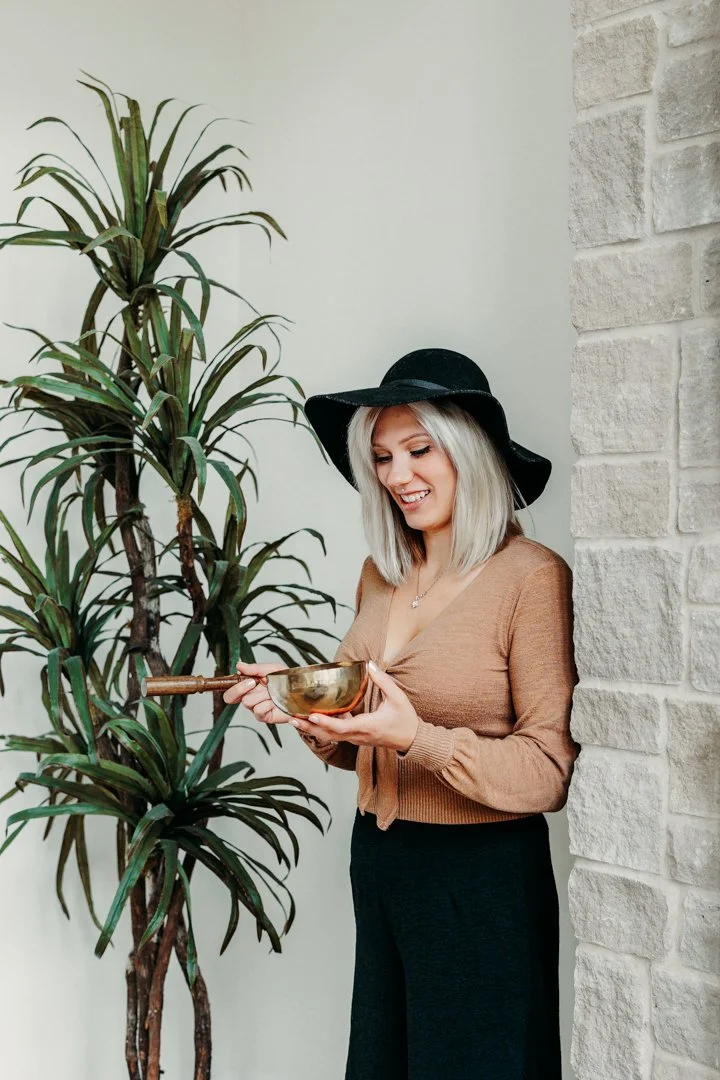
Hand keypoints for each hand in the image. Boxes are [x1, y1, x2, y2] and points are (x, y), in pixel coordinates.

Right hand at [222, 660, 291, 725]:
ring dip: (261, 695)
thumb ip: (254, 668)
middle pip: (231, 697)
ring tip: (272, 692)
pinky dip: (267, 704)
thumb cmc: (286, 679)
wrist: (301, 690)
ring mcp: (256, 707)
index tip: (249, 679)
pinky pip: (258, 710)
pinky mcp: (264, 716)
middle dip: (242, 688)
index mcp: (248, 686)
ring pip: (247, 702)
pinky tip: (274, 702)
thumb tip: (239, 665)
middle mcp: (249, 697)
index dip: (233, 686)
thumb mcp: (271, 669)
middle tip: (255, 683)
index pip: (230, 689)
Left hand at [291, 661, 418, 752]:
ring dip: (311, 729)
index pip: (342, 727)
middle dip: (308, 728)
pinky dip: (321, 728)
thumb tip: (370, 665)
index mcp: (367, 726)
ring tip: (293, 719)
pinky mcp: (355, 738)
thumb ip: (383, 681)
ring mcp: (356, 739)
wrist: (411, 740)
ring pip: (329, 736)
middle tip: (290, 719)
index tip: (310, 716)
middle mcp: (358, 736)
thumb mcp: (398, 698)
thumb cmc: (405, 720)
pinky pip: (335, 734)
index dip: (325, 722)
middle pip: (328, 735)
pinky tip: (310, 718)